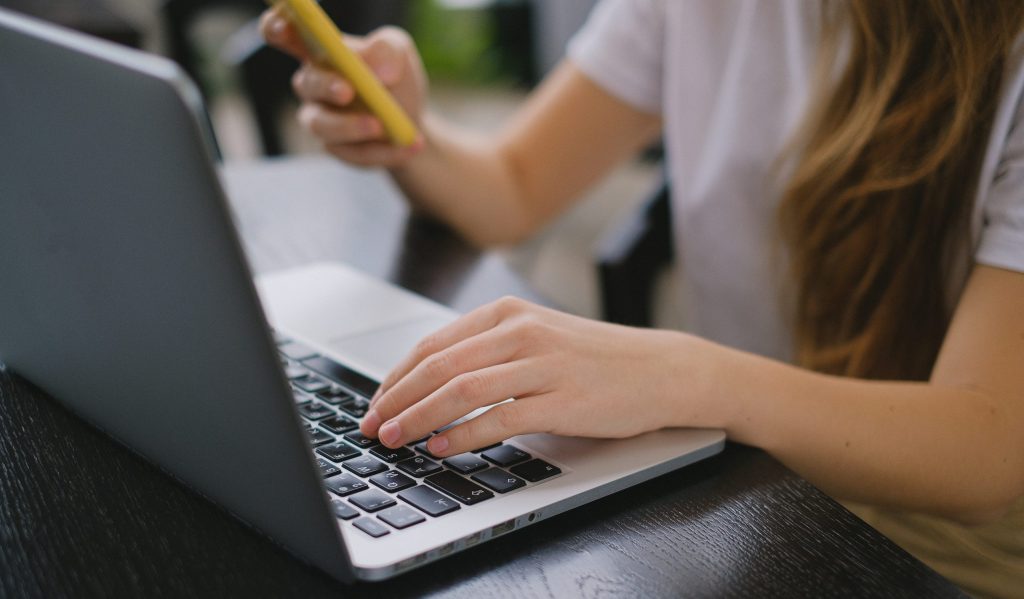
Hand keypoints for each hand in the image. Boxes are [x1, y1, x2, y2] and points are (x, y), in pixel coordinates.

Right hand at [260, 7, 427, 166]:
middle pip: (306, 82)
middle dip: (326, 86)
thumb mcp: (400, 54)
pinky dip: (382, 151)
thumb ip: (388, 49)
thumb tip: (377, 69)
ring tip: (381, 126)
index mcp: (320, 50)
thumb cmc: (395, 78)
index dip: (277, 27)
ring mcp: (320, 118)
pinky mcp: (336, 148)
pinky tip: (408, 146)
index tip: (283, 26)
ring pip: (322, 125)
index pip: (285, 33)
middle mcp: (313, 84)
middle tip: (348, 91)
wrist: (412, 123)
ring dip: (351, 127)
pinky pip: (352, 152)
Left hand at [359, 297, 696, 456]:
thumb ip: (488, 351)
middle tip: (372, 426)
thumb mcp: (537, 338)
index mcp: (508, 313)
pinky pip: (500, 418)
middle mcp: (522, 332)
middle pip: (440, 366)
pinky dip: (464, 436)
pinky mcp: (563, 400)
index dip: (396, 377)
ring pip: (462, 390)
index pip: (434, 344)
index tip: (375, 403)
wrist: (662, 369)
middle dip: (397, 400)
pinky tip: (442, 448)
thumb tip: (428, 383)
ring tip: (395, 439)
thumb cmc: (595, 358)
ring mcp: (543, 365)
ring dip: (419, 418)